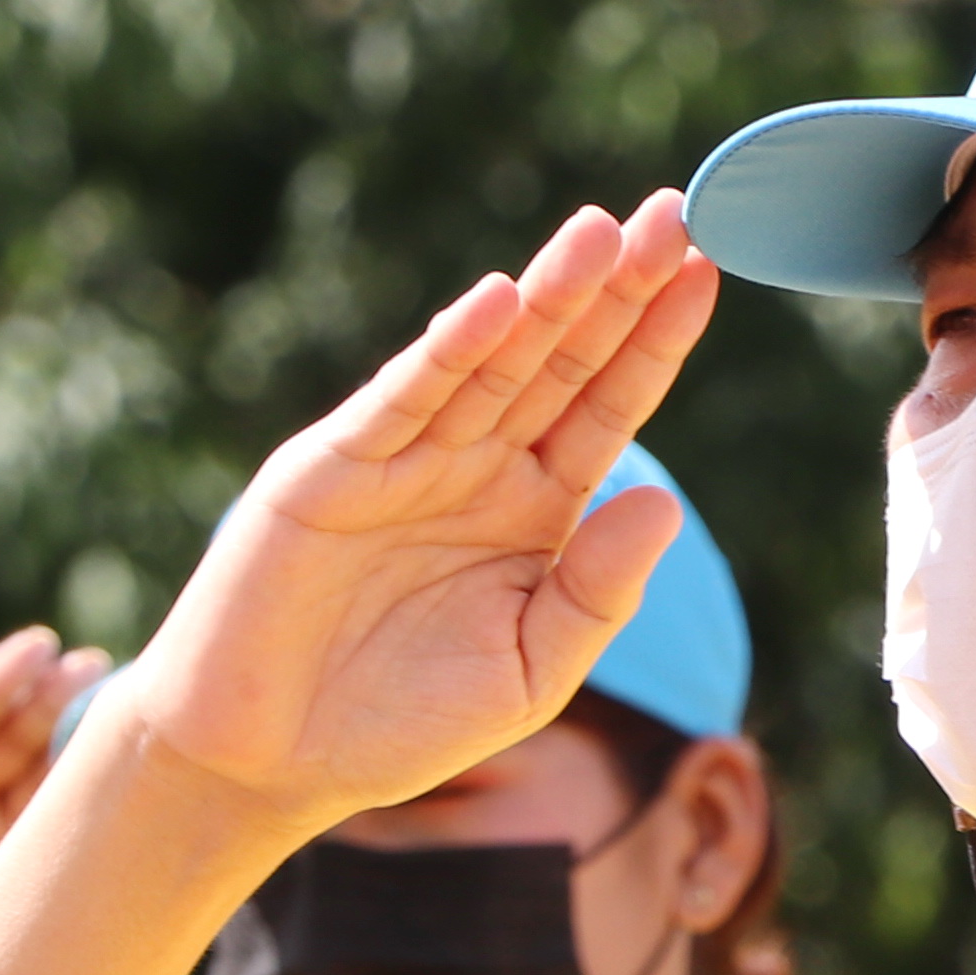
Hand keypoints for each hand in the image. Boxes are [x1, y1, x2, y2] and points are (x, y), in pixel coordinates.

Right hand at [109, 195, 720, 836]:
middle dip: (616, 290)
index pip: (607, 407)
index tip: (708, 272)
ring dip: (545, 298)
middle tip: (675, 214)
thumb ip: (595, 595)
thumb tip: (666, 503)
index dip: (655, 341)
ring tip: (604, 233)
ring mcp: (403, 460)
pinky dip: (446, 353)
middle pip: (560, 361)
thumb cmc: (400, 724)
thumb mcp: (527, 674)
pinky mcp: (330, 470)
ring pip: (489, 363)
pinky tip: (497, 304)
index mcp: (534, 511)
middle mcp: (475, 467)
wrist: (268, 760)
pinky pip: (401, 402)